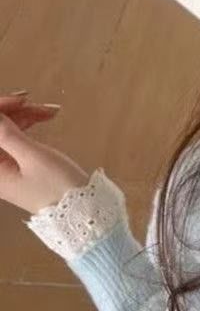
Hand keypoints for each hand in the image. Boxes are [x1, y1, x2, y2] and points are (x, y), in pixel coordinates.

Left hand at [0, 93, 88, 214]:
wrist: (80, 211)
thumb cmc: (57, 186)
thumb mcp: (34, 157)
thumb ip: (8, 133)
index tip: (21, 99)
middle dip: (14, 111)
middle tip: (37, 102)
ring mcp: (3, 164)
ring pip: (5, 130)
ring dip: (24, 116)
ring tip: (50, 110)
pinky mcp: (16, 163)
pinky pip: (15, 137)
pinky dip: (29, 125)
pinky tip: (46, 117)